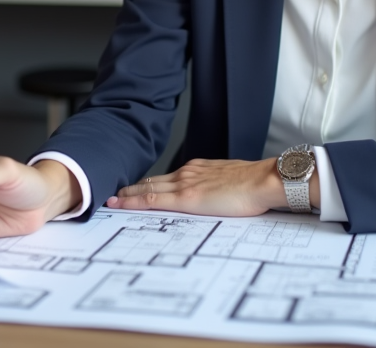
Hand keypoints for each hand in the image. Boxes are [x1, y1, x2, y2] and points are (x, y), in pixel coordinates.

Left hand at [106, 157, 311, 216]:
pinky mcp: (187, 198)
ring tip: (111, 200)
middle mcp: (188, 173)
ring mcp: (185, 184)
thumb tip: (215, 196)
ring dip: (127, 195)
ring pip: (147, 188)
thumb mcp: (230, 181)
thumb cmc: (255, 184)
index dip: (148, 184)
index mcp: (198, 169)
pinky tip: (120, 205)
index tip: (134, 189)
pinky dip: (133, 202)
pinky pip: (152, 199)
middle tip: (113, 194)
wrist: (264, 180)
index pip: (166, 178)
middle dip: (131, 189)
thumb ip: (217, 186)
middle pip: (152, 181)